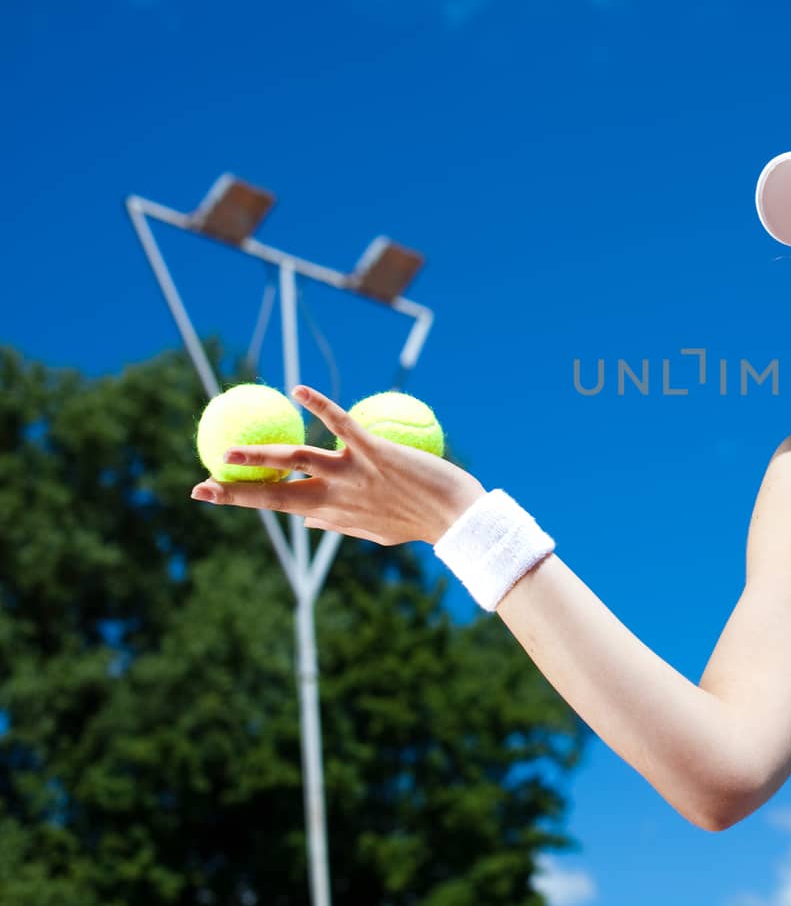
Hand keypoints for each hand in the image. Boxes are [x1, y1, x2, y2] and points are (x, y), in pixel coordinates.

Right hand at [189, 385, 486, 545]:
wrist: (457, 518)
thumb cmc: (418, 523)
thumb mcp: (373, 531)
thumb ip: (338, 524)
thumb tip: (311, 521)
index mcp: (331, 513)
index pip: (275, 505)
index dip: (239, 498)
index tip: (205, 492)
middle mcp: (335, 495)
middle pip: (274, 491)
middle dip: (235, 489)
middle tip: (201, 482)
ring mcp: (353, 473)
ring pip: (296, 459)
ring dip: (261, 454)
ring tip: (231, 448)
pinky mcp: (375, 452)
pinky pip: (341, 424)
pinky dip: (319, 405)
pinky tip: (298, 390)